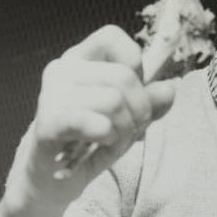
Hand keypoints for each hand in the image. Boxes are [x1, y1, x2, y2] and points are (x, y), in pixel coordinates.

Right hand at [10, 25, 176, 205]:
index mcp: (79, 60)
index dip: (134, 65)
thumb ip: (149, 103)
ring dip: (124, 129)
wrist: (50, 179)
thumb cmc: (88, 142)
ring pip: (113, 101)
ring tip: (112, 140)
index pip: (111, 37)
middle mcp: (62, 70)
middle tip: (130, 130)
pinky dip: (108, 135)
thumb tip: (169, 90)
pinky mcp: (48, 123)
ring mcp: (51, 95)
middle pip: (123, 76)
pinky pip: (93, 122)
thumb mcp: (126, 119)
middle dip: (140, 110)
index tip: (133, 92)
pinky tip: (100, 143)